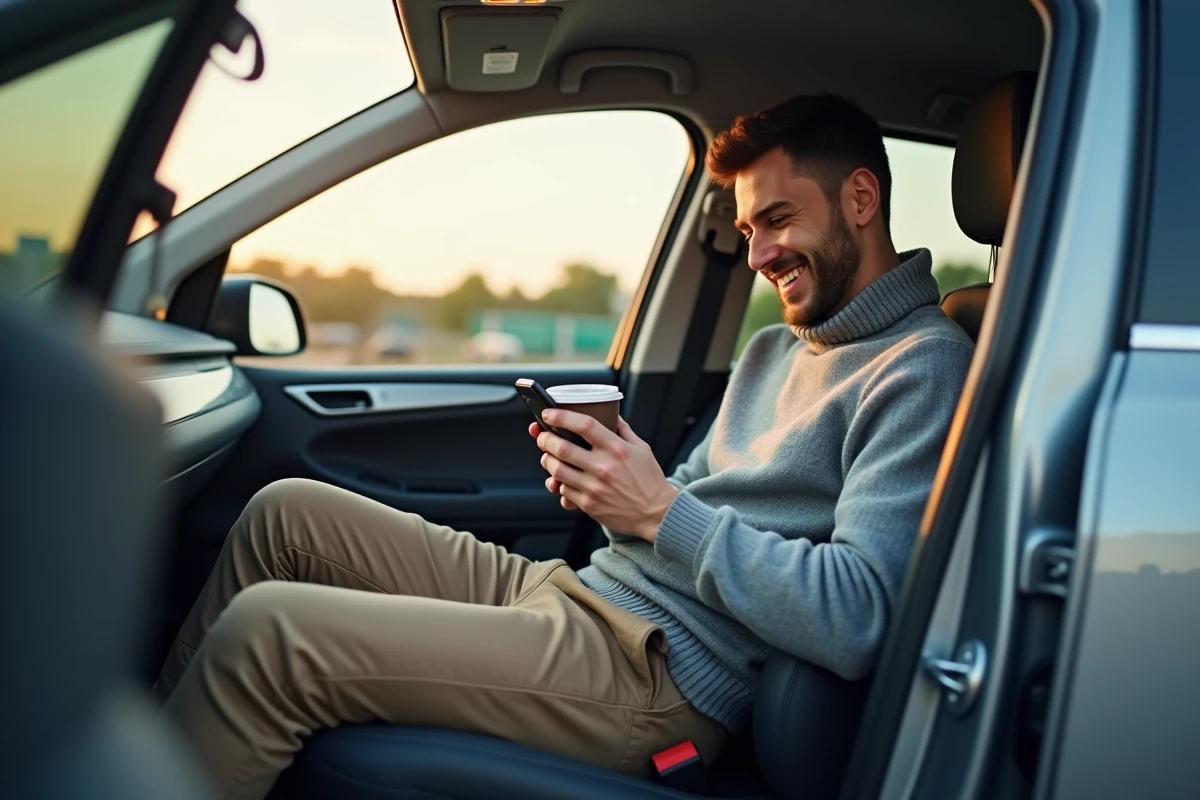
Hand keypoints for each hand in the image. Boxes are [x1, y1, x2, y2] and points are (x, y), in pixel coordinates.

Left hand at [529, 411, 678, 541]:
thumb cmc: (650, 480)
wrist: (656, 513)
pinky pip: (564, 491)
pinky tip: (562, 479)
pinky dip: (559, 483)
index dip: (561, 417)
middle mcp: (603, 467)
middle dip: (545, 439)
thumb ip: (623, 430)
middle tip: (542, 436)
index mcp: (616, 449)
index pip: (584, 425)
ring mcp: (594, 487)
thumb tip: (611, 414)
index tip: (548, 413)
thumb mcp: (641, 449)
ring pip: (557, 470)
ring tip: (548, 456)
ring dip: (547, 461)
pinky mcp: (589, 504)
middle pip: (562, 448)